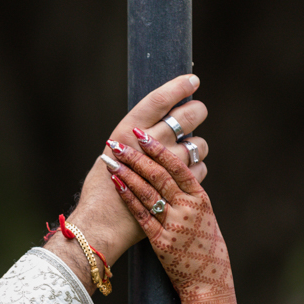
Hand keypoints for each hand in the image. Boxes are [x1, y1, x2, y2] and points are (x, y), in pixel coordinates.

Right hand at [46, 75, 208, 290]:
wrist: (104, 223)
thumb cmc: (103, 189)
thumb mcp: (111, 155)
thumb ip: (135, 139)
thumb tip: (158, 122)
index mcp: (128, 131)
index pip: (160, 99)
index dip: (179, 86)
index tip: (192, 80)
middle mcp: (150, 144)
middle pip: (188, 116)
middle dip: (196, 111)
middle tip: (196, 113)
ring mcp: (168, 165)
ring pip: (199, 143)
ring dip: (197, 144)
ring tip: (187, 150)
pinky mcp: (179, 187)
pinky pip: (201, 168)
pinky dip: (196, 169)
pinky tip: (184, 174)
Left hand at [106, 129, 236, 303]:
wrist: (208, 281)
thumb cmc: (206, 246)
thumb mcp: (205, 215)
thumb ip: (190, 194)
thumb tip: (175, 169)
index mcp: (200, 198)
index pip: (178, 166)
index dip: (158, 149)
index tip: (142, 134)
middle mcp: (187, 208)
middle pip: (159, 175)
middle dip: (136, 156)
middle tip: (119, 142)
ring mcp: (174, 225)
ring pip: (147, 192)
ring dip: (127, 173)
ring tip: (111, 159)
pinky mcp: (161, 241)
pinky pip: (141, 215)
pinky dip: (128, 197)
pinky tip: (116, 183)